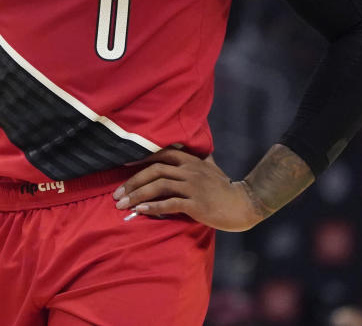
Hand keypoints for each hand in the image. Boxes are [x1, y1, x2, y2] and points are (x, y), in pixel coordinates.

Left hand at [113, 149, 265, 231]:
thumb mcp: (212, 168)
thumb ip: (200, 158)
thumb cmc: (225, 188)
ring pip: (159, 187)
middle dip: (132, 182)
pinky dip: (153, 207)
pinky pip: (170, 204)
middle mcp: (189, 171)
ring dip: (137, 195)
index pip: (160, 155)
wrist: (244, 205)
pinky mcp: (196, 204)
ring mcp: (193, 187)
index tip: (122, 167)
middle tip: (117, 195)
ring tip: (122, 205)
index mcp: (190, 161)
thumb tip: (197, 150)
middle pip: (154, 171)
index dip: (140, 159)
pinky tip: (141, 211)